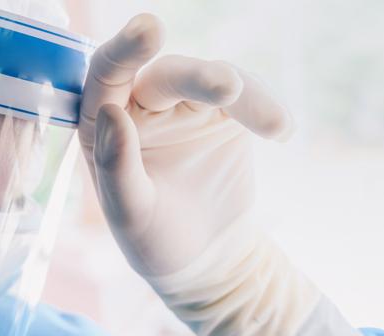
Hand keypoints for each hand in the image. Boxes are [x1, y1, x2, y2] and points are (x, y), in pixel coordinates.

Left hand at [79, 14, 292, 277]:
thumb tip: (111, 112)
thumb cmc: (153, 238)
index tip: (149, 29)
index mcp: (103, 126)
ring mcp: (182, 106)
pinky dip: (263, 107)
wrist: (205, 259)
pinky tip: (280, 129)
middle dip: (197, 76)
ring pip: (208, 79)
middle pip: (165, 76)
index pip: (106, 77)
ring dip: (240, 93)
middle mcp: (139, 106)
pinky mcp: (222, 112)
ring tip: (272, 124)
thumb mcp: (130, 214)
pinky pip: (244, 95)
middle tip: (227, 86)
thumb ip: (117, 167)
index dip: (124, 51)